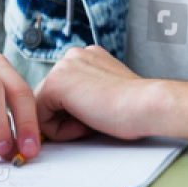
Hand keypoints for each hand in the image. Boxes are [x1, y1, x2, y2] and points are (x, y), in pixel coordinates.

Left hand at [35, 46, 165, 141]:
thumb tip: (72, 109)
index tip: (101, 113)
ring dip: (65, 123)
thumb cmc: (136, 106)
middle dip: (68, 116)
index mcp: (89, 56)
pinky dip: (60, 130)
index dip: (78, 111)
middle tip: (97, 117)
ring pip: (43, 108)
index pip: (66, 90)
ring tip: (93, 120)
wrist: (147, 105)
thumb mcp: (108, 91)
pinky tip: (85, 123)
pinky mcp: (54, 84)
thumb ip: (89, 92)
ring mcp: (62, 67)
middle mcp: (73, 56)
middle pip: (51, 98)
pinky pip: (40, 118)